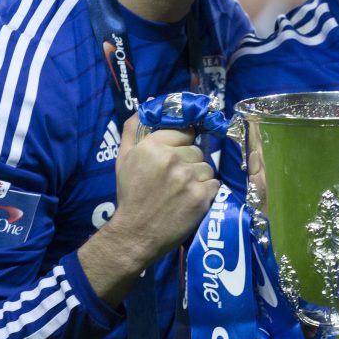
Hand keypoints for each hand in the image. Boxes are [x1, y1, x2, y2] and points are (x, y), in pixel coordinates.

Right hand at [111, 115, 218, 268]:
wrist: (136, 234)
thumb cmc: (130, 195)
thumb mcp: (123, 157)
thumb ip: (134, 128)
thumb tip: (150, 104)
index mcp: (153, 145)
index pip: (185, 131)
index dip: (181, 144)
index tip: (175, 156)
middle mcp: (172, 158)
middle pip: (197, 150)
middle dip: (189, 161)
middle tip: (175, 178)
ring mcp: (188, 178)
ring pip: (207, 166)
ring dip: (198, 177)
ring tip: (183, 191)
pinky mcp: (201, 196)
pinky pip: (214, 183)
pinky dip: (206, 191)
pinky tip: (191, 199)